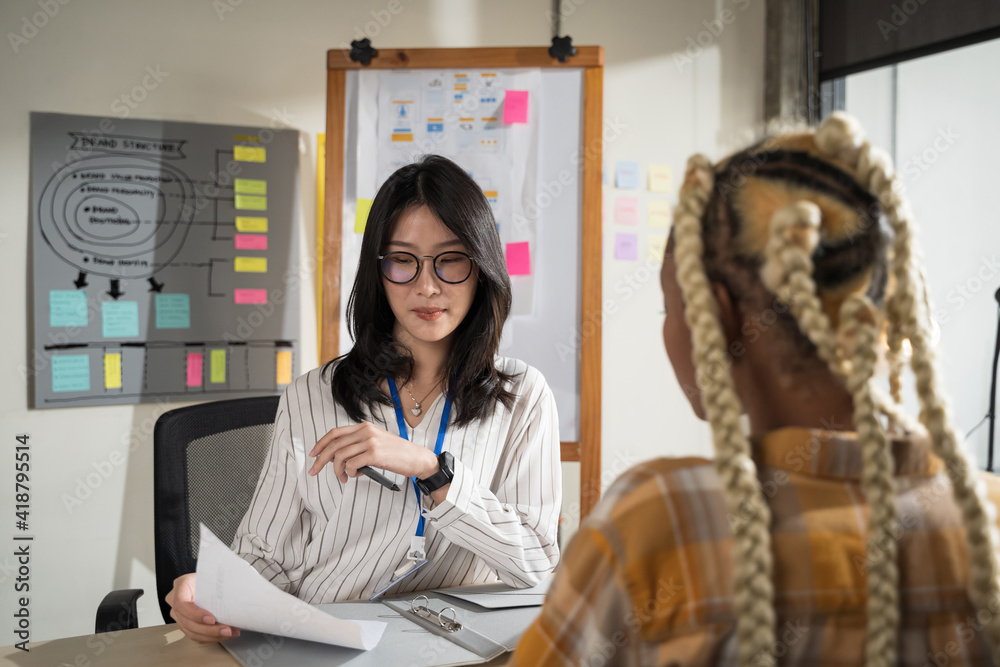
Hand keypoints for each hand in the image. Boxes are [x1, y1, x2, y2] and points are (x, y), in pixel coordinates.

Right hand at [165, 572, 239, 642]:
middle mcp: (176, 601)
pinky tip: (223, 634)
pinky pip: (196, 635)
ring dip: (212, 636)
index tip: (212, 619)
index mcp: (181, 585)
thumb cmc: (209, 576)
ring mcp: (179, 614)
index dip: (195, 614)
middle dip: (209, 629)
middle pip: (187, 621)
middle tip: (226, 629)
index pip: (181, 603)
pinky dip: (210, 637)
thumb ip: (219, 582)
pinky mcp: (185, 624)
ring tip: (228, 633)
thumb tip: (238, 590)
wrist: (206, 580)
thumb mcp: (212, 574)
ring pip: (191, 632)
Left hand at [309, 422, 438, 481]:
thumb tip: (335, 457)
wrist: (416, 458)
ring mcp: (370, 442)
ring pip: (340, 456)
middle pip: (333, 445)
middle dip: (320, 460)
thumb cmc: (396, 454)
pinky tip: (357, 475)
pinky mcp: (374, 454)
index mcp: (364, 427)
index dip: (321, 443)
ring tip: (344, 477)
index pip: (335, 433)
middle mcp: (365, 431)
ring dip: (337, 470)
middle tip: (314, 471)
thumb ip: (357, 446)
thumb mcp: (375, 443)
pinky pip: (351, 465)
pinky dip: (350, 473)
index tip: (313, 454)